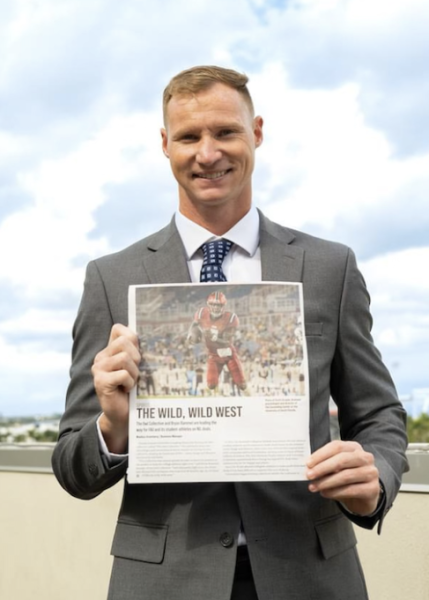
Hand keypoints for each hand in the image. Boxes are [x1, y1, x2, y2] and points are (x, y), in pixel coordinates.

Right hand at [92, 324, 140, 452]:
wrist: (124, 414)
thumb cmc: (133, 389)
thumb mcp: (136, 366)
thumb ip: (136, 350)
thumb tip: (147, 331)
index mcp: (109, 351)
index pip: (118, 329)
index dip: (131, 337)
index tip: (137, 352)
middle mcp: (101, 357)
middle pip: (124, 341)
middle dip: (136, 356)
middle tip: (135, 371)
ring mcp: (99, 369)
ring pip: (124, 358)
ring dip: (134, 372)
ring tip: (131, 382)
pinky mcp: (100, 382)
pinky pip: (123, 374)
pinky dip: (130, 382)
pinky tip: (127, 389)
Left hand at [306, 440, 380, 515]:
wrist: (364, 496)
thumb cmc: (347, 478)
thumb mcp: (336, 468)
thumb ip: (325, 464)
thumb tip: (308, 467)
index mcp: (354, 447)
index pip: (337, 446)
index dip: (321, 454)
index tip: (308, 463)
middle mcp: (365, 457)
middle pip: (342, 459)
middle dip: (323, 468)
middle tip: (309, 475)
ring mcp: (371, 473)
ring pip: (346, 476)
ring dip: (327, 482)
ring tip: (314, 487)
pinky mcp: (373, 488)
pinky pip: (351, 490)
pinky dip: (335, 492)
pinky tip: (325, 493)